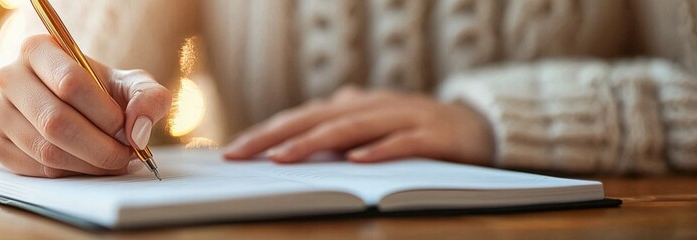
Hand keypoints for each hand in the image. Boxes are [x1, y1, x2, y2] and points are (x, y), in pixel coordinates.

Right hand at [0, 35, 171, 177]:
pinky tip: (88, 165)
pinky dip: (70, 173)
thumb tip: (137, 132)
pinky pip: (36, 169)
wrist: (80, 106)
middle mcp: (9, 76)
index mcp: (38, 49)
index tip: (126, 128)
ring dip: (88, 164)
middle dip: (99, 147)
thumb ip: (148, 99)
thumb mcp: (134, 85)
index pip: (70, 82)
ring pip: (45, 150)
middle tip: (125, 156)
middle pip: (55, 120)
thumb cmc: (106, 92)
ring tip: (113, 161)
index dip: (104, 113)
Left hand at [224, 86, 494, 164]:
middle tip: (241, 155)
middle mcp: (373, 106)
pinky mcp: (433, 135)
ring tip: (282, 159)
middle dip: (275, 137)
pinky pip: (403, 144)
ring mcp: (403, 118)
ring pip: (352, 128)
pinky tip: (356, 160)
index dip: (266, 133)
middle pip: (316, 120)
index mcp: (353, 105)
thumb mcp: (369, 127)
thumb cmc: (412, 131)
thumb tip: (290, 144)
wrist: (477, 125)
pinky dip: (379, 151)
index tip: (233, 152)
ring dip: (315, 143)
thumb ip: (336, 130)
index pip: (301, 118)